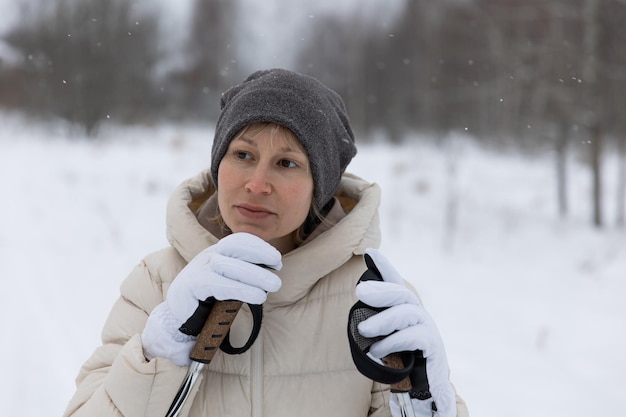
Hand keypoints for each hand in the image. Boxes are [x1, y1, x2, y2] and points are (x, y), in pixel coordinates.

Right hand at [141, 232, 281, 365]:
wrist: (179, 318)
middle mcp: (207, 256)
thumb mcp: (226, 282)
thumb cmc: (207, 300)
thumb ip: (242, 275)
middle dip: (260, 253)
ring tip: (274, 285)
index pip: (238, 240)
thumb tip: (269, 274)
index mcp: (216, 252)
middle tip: (278, 266)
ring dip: (256, 275)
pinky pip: (220, 284)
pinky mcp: (193, 286)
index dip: (259, 246)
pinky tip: (258, 296)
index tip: (276, 259)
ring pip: (230, 266)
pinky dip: (242, 290)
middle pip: (235, 248)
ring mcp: (199, 269)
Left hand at [356, 248, 455, 416]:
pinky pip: (415, 336)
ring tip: (362, 329)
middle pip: (402, 293)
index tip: (368, 251)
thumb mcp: (383, 340)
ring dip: (383, 320)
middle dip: (381, 289)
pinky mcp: (434, 348)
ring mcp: (428, 330)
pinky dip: (394, 341)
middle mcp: (418, 316)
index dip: (384, 267)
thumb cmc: (401, 364)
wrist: (424, 392)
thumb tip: (356, 318)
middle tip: (359, 291)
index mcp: (404, 311)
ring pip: (407, 312)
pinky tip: (377, 350)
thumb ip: (375, 326)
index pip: (395, 283)